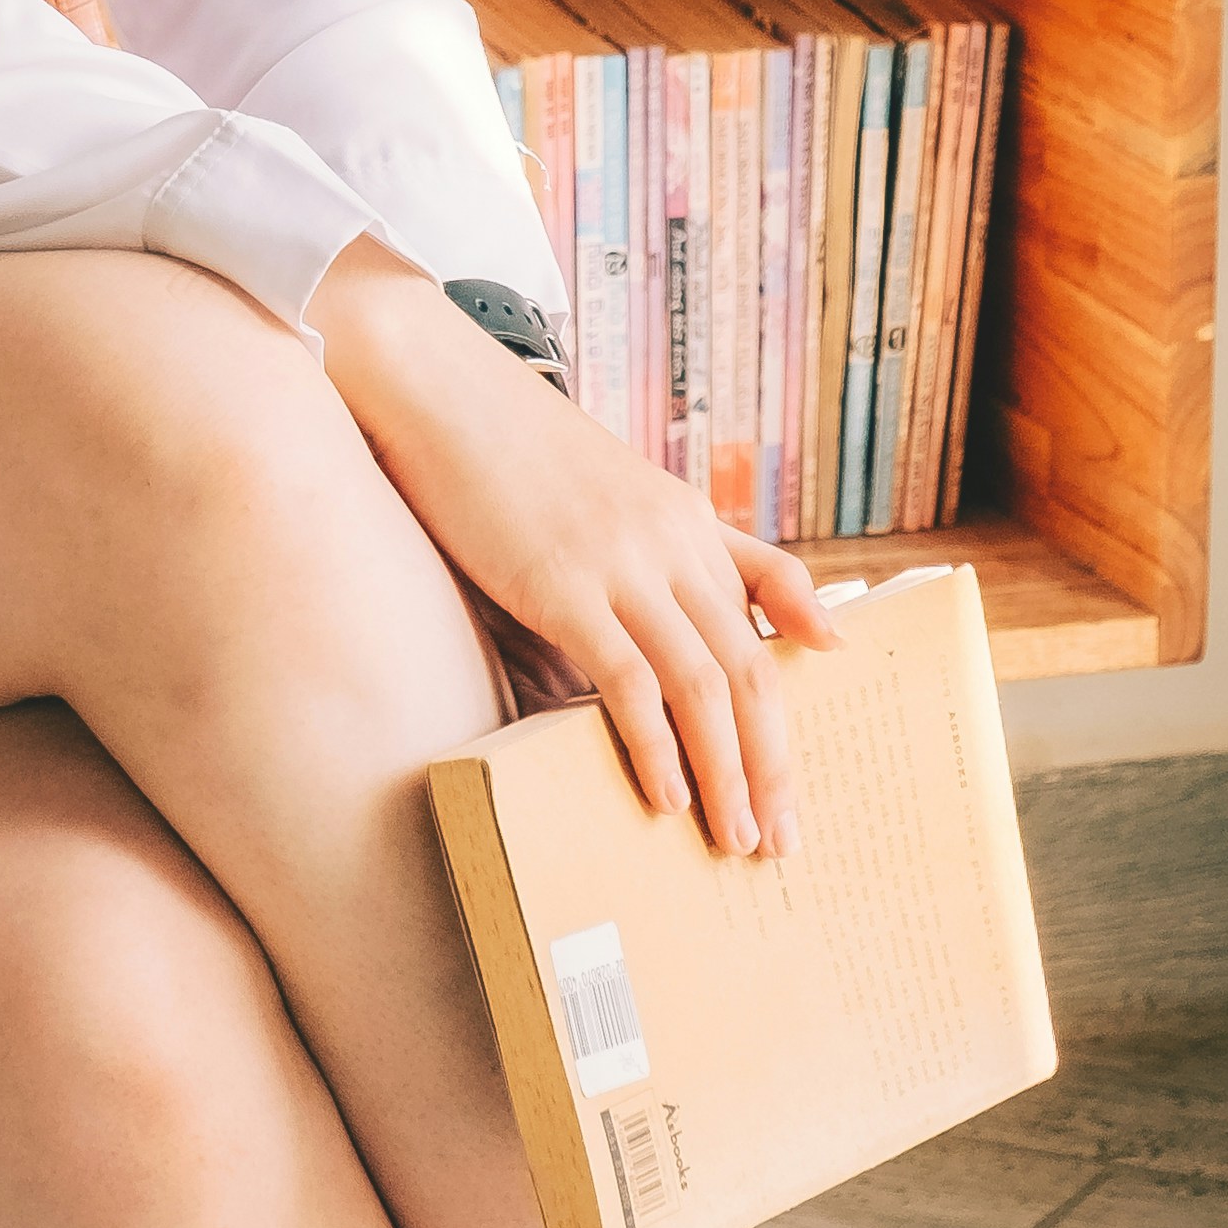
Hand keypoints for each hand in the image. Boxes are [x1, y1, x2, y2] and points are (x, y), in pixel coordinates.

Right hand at [312, 245, 825, 853]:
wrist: (435, 384)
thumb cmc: (509, 453)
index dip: (787, 716)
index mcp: (690, 522)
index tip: (791, 788)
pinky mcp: (562, 583)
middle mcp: (674, 541)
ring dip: (729, 773)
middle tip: (780, 843)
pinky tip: (667, 798)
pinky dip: (656, 746)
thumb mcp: (608, 498)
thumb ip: (657, 560)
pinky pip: (630, 680)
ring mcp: (622, 562)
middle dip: (774, 765)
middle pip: (755, 670)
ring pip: (705, 684)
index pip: (772, 631)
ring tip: (735, 840)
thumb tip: (669, 657)